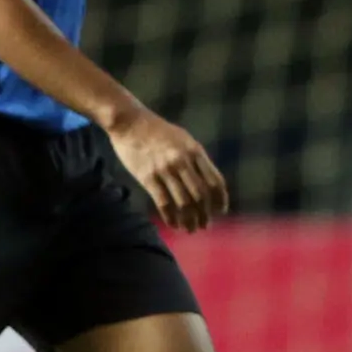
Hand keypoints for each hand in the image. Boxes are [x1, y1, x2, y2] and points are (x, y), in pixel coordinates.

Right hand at [105, 106, 227, 232]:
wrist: (130, 122)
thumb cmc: (158, 131)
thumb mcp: (184, 139)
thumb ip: (196, 158)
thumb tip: (209, 181)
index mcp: (195, 151)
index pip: (215, 181)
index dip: (220, 200)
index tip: (220, 211)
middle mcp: (182, 161)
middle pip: (201, 195)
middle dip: (205, 214)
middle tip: (205, 225)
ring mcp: (165, 170)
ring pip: (184, 203)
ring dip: (189, 220)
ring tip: (190, 229)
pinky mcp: (148, 177)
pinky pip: (163, 203)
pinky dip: (171, 218)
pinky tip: (173, 225)